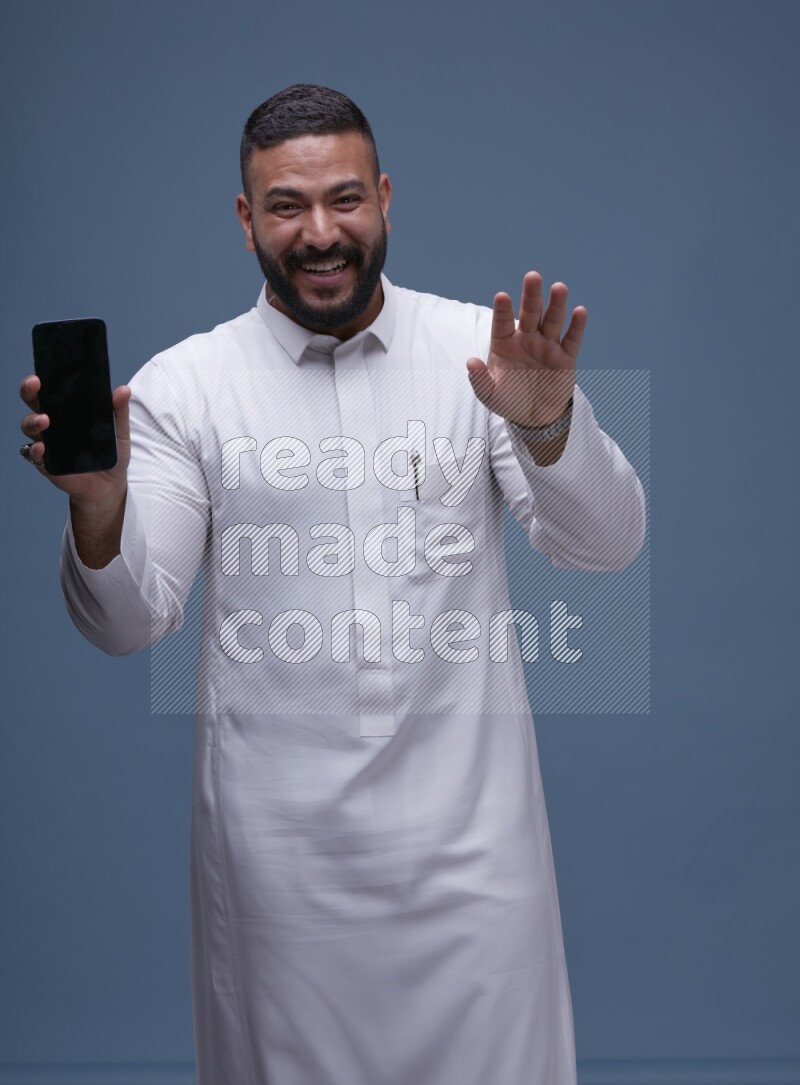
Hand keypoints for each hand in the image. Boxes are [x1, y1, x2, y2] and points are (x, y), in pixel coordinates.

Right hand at [19, 374, 131, 508]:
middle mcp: (53, 424)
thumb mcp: (120, 432)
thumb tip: (123, 390)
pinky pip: (34, 455)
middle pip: (34, 402)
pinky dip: (36, 451)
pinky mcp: (47, 463)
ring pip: (29, 426)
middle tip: (35, 385)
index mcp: (68, 411)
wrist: (110, 485)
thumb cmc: (110, 454)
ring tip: (45, 420)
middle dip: (29, 391)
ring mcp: (48, 443)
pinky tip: (42, 447)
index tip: (43, 372)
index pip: (51, 390)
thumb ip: (120, 412)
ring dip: (33, 420)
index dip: (42, 379)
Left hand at [466, 271, 586, 426]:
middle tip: (533, 276)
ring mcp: (547, 345)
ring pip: (552, 321)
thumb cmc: (508, 400)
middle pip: (530, 313)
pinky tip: (579, 312)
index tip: (502, 296)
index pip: (502, 323)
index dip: (503, 310)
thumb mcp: (489, 394)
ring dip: (556, 304)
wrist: (533, 417)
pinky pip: (572, 340)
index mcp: (504, 343)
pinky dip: (576, 326)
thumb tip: (470, 362)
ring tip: (559, 287)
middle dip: (531, 296)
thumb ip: (479, 379)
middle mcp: (526, 339)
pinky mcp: (565, 357)